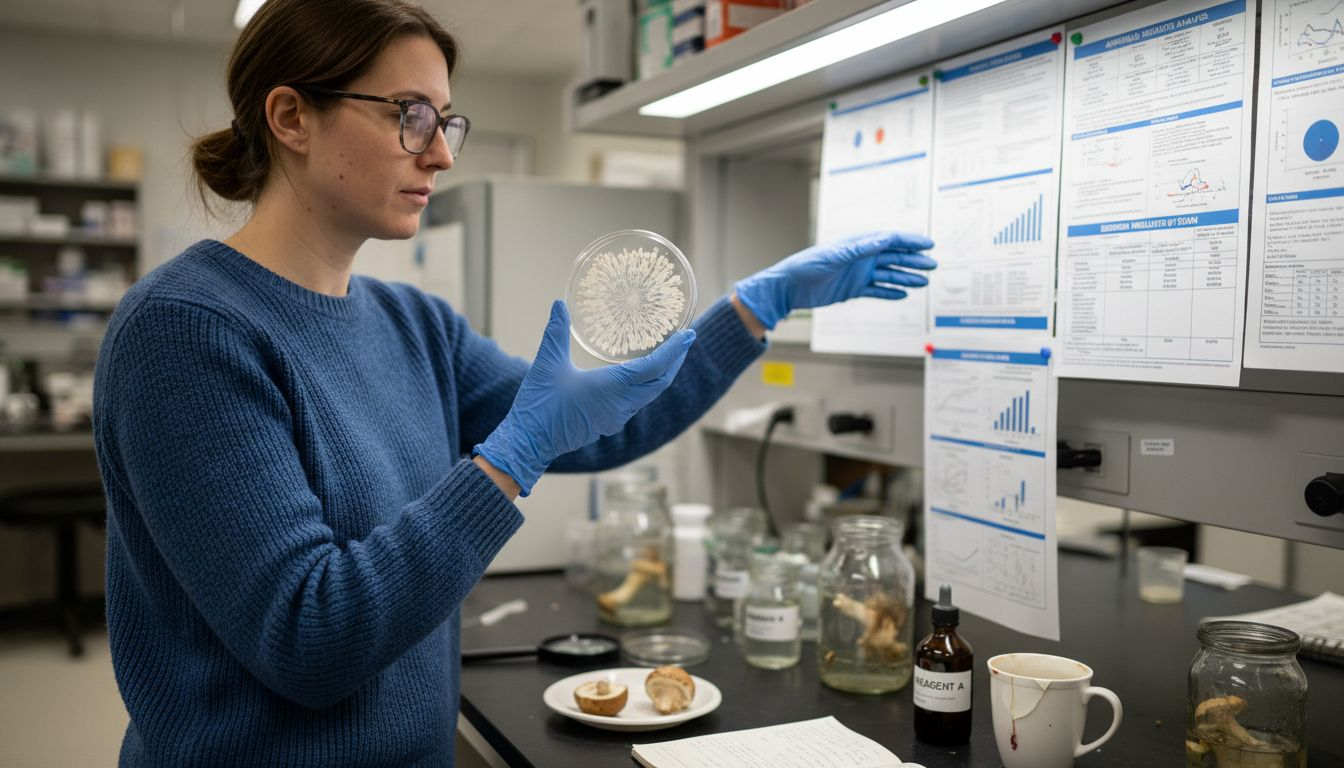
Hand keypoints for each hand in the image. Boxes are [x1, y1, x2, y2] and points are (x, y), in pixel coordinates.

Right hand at [474, 300, 694, 495]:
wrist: (529, 442)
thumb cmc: (539, 404)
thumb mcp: (547, 363)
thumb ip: (556, 332)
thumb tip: (559, 303)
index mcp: (612, 388)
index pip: (654, 367)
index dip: (673, 350)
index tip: (688, 335)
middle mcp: (621, 405)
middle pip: (660, 382)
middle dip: (675, 361)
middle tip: (685, 340)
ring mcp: (616, 417)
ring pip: (650, 394)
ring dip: (662, 375)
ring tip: (668, 354)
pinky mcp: (608, 423)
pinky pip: (637, 403)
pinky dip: (646, 386)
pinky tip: (640, 375)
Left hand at [732, 230, 935, 329]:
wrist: (789, 287)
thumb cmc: (807, 265)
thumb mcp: (835, 256)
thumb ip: (861, 248)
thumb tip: (885, 238)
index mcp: (857, 244)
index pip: (890, 240)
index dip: (910, 241)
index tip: (928, 245)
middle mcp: (861, 258)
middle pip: (894, 257)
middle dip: (914, 261)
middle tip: (933, 265)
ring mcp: (858, 274)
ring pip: (889, 275)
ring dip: (906, 278)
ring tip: (924, 282)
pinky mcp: (853, 290)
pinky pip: (877, 291)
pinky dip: (890, 293)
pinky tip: (904, 294)